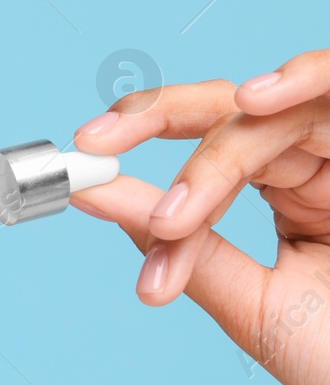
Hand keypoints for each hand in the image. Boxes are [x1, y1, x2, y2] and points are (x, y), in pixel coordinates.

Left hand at [70, 47, 329, 384]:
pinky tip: (258, 100)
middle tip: (96, 142)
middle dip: (157, 117)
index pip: (209, 155)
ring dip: (224, 137)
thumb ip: (183, 247)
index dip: (144, 155)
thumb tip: (97, 196)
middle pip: (235, 112)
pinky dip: (309, 79)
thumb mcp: (255, 305)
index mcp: (295, 195)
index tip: (80, 180)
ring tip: (169, 158)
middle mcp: (328, 162)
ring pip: (286, 107)